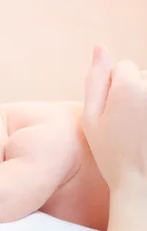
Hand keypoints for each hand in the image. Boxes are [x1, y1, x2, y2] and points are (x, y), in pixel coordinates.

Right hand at [82, 44, 146, 189]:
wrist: (142, 185)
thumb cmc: (111, 154)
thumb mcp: (91, 118)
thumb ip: (94, 79)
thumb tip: (100, 45)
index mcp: (129, 86)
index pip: (123, 67)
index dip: (113, 88)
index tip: (112, 113)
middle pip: (142, 75)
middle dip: (134, 92)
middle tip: (127, 125)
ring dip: (145, 102)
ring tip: (141, 130)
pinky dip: (146, 115)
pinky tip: (143, 131)